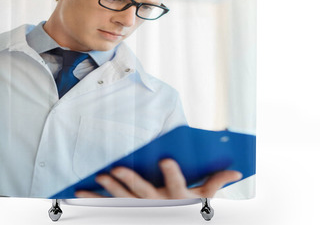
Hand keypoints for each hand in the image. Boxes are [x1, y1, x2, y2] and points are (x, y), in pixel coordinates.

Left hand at [75, 158, 241, 198]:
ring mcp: (141, 209)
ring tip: (98, 178)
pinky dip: (94, 201)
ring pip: (124, 200)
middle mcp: (158, 204)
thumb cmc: (189, 211)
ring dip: (110, 190)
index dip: (172, 174)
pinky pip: (110, 206)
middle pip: (144, 193)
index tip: (166, 159)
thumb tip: (236, 171)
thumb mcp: (204, 199)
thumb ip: (217, 183)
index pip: (177, 185)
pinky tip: (79, 194)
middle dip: (129, 182)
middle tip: (115, 169)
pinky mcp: (129, 210)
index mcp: (177, 198)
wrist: (174, 222)